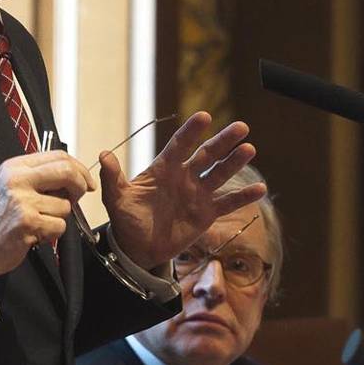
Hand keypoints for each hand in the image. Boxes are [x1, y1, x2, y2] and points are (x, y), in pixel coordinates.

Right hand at [0, 150, 93, 278]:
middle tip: (78, 196)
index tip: (86, 180)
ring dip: (59, 217)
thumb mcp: (12, 185)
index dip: (78, 168)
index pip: (57, 156)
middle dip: (80, 186)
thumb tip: (73, 175)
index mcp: (15, 167)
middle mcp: (17, 180)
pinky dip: (53, 233)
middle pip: (66, 172)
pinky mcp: (27, 223)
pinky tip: (37, 234)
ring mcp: (22, 201)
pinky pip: (59, 226)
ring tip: (41, 222)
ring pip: (65, 205)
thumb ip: (38, 176)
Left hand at [100, 112, 263, 266]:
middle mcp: (184, 177)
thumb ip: (113, 178)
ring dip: (235, 163)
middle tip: (241, 127)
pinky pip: (227, 203)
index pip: (179, 146)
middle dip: (223, 141)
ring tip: (250, 149)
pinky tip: (260, 189)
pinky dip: (243, 197)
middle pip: (206, 155)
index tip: (204, 117)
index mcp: (163, 169)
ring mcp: (197, 194)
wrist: (138, 247)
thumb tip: (103, 154)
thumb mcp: (116, 199)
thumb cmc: (127, 219)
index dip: (191, 132)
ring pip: (219, 175)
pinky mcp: (206, 214)